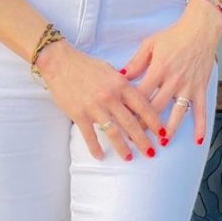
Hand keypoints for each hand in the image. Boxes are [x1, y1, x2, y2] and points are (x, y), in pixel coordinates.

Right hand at [34, 39, 163, 161]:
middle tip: (151, 153)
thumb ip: (124, 85)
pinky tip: (100, 156)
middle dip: (143, 141)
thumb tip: (136, 99)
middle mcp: (110, 97)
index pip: (143, 106)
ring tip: (129, 158)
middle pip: (131, 124)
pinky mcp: (79, 114)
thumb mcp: (111, 70)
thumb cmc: (86, 65)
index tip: (161, 133)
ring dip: (123, 148)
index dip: (155, 122)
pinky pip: (90, 135)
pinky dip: (95, 148)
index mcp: (121, 84)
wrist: (60, 62)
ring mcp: (94, 107)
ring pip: (113, 132)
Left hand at [119, 0, 221, 145]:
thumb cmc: (173, 35)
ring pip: (178, 113)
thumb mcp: (150, 45)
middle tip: (136, 138)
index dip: (130, 109)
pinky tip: (198, 140)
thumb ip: (135, 62)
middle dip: (145, 124)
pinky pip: (201, 110)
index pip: (141, 95)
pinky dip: (201, 126)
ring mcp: (189, 86)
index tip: (121, 121)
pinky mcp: (201, 88)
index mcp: (159, 69)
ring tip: (162, 143)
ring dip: (170, 129)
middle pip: (156, 108)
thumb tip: (120, 76)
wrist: (200, 29)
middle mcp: (174, 80)